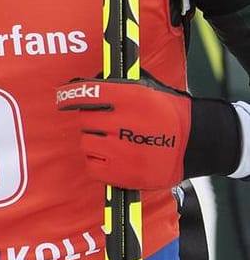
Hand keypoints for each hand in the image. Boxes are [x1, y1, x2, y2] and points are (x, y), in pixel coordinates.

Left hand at [52, 76, 241, 189]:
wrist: (196, 144)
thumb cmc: (168, 112)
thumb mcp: (145, 88)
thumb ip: (113, 86)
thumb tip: (80, 85)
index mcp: (130, 99)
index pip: (87, 94)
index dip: (70, 95)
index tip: (62, 98)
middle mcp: (124, 123)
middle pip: (85, 120)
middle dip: (94, 121)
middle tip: (109, 125)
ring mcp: (123, 151)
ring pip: (87, 143)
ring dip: (95, 141)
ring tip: (114, 141)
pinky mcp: (125, 174)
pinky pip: (92, 167)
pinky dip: (97, 163)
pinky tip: (112, 158)